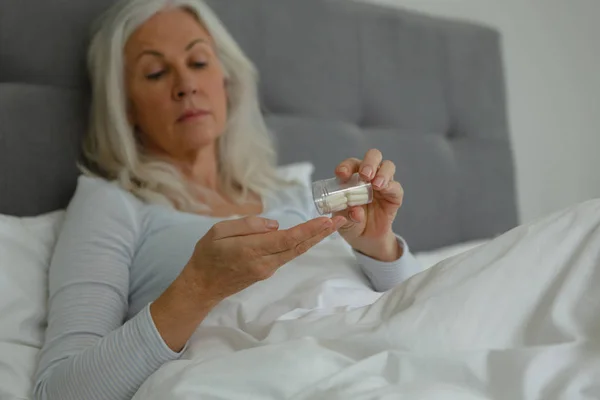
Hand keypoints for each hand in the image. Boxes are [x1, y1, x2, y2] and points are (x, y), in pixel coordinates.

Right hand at [183, 215, 346, 302]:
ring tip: (332, 224)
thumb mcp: (218, 231)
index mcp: (251, 250)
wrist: (202, 285)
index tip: (325, 220)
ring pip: (295, 251)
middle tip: (342, 219)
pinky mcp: (267, 272)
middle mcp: (264, 263)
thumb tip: (276, 224)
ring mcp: (267, 270)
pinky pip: (287, 255)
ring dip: (314, 238)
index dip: (308, 230)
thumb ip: (248, 225)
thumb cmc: (207, 255)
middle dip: (321, 233)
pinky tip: (311, 235)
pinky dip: (301, 243)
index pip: (286, 239)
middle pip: (298, 247)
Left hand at [333, 149, 403, 260]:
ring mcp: (383, 184)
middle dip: (369, 162)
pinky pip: (396, 187)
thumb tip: (356, 212)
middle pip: (373, 156)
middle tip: (365, 175)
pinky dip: (390, 186)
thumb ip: (347, 214)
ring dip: (382, 173)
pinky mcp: (394, 195)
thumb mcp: (343, 219)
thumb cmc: (350, 223)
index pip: (351, 164)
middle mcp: (369, 176)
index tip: (341, 174)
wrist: (365, 239)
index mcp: (352, 176)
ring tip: (375, 184)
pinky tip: (383, 190)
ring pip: (388, 166)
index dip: (346, 166)